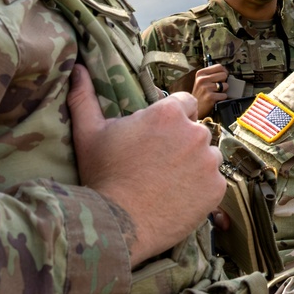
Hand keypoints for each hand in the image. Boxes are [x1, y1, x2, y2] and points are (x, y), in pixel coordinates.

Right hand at [70, 65, 224, 265]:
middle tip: (158, 164)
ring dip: (194, 165)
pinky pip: (213, 182)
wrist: (118, 224)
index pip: (184, 103)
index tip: (158, 135)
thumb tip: (76, 69)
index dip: (172, 118)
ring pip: (207, 157)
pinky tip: (177, 197)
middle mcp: (195, 133)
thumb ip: (85, 97)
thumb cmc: (102, 176)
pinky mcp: (217, 188)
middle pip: (195, 131)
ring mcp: (209, 162)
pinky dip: (200, 189)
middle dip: (181, 143)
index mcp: (169, 114)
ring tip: (167, 183)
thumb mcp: (88, 133)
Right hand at [187, 64, 230, 120]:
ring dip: (223, 90)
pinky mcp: (210, 97)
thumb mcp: (201, 81)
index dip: (224, 71)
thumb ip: (211, 74)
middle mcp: (202, 79)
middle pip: (224, 75)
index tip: (223, 76)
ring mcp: (206, 88)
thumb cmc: (200, 94)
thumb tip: (225, 71)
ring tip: (215, 93)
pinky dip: (222, 98)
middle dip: (223, 81)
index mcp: (200, 73)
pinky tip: (215, 99)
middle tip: (217, 87)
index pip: (219, 66)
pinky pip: (224, 95)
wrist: (194, 107)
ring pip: (225, 85)